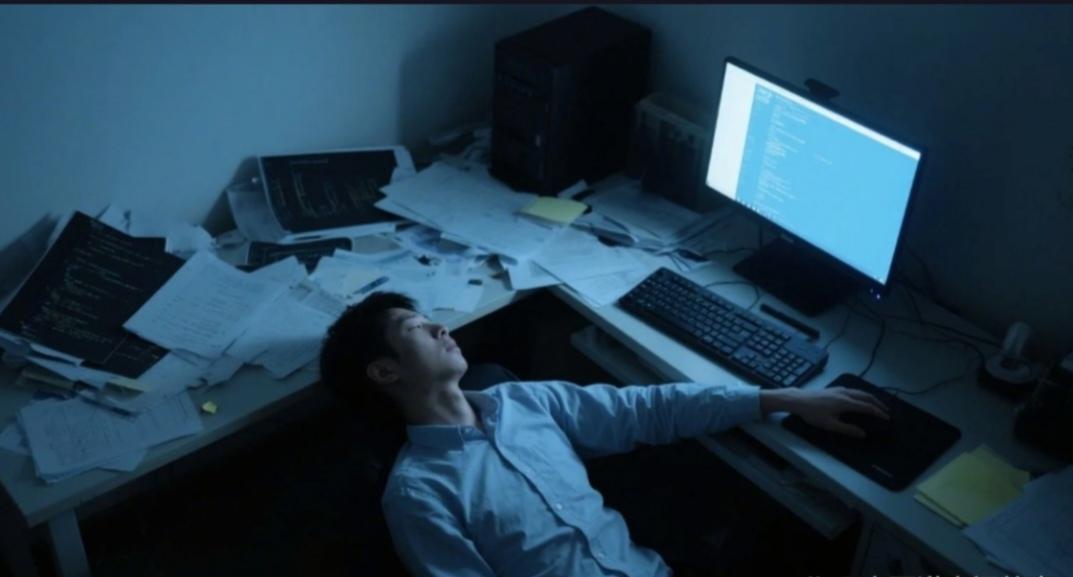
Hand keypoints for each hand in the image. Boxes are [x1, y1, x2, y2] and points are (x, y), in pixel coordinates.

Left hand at [761, 387, 888, 437]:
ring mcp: (840, 389)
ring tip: (877, 404)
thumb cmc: (813, 413)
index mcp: (846, 402)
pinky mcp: (834, 388)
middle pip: (866, 397)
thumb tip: (863, 434)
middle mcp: (845, 393)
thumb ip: (847, 429)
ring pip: (860, 391)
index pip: (867, 407)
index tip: (887, 418)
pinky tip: (860, 398)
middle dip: (878, 403)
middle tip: (886, 411)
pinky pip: (854, 390)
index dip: (878, 413)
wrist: (798, 400)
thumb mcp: (829, 424)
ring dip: (871, 397)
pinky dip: (862, 394)